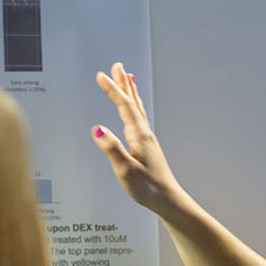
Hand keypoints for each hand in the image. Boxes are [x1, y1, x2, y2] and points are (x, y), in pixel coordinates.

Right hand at [91, 62, 191, 216]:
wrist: (167, 200)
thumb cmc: (148, 188)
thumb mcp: (125, 170)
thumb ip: (112, 149)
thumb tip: (98, 129)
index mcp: (139, 136)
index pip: (124, 106)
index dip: (112, 89)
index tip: (101, 76)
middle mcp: (145, 133)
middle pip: (133, 102)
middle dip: (123, 83)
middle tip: (117, 66)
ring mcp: (147, 139)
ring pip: (137, 108)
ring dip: (130, 92)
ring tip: (127, 78)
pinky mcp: (147, 147)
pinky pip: (138, 118)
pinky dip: (134, 107)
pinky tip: (132, 111)